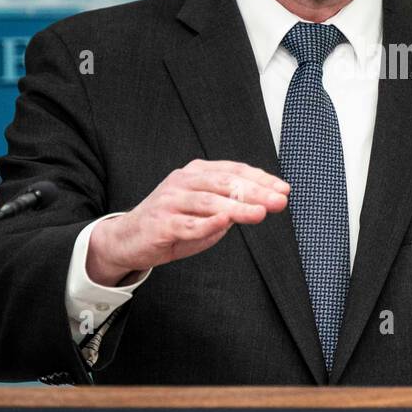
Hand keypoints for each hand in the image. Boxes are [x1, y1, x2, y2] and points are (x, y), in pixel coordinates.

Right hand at [86, 159, 288, 285]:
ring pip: (210, 202)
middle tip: (279, 201)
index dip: (261, 179)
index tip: (284, 190)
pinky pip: (187, 224)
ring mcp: (170, 201)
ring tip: (260, 213)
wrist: (127, 240)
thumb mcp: (205, 213)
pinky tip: (224, 222)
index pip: (234, 171)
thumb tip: (259, 205)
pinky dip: (207, 224)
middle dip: (256, 191)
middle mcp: (183, 182)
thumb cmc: (172, 224)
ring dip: (237, 207)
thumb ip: (229, 207)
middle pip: (225, 183)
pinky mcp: (160, 223)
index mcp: (197, 173)